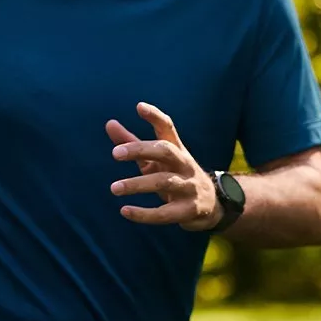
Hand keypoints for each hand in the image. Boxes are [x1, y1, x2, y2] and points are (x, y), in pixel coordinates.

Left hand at [107, 102, 219, 230]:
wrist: (212, 206)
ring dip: (137, 185)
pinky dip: (144, 214)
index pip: (167, 127)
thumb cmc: (175, 175)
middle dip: (140, 150)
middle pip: (166, 151)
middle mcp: (184, 164)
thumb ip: (132, 143)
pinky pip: (165, 213)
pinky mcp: (189, 210)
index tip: (139, 106)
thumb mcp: (155, 159)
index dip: (155, 116)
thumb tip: (109, 123)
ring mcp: (189, 187)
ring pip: (163, 182)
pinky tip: (125, 211)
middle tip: (115, 153)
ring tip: (114, 188)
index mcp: (176, 149)